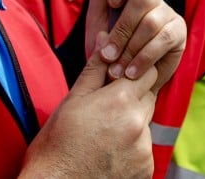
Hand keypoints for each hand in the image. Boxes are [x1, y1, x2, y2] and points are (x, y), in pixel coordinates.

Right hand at [19, 31, 157, 177]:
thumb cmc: (56, 144)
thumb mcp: (72, 100)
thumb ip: (95, 68)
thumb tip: (106, 38)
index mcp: (121, 100)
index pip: (146, 72)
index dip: (132, 73)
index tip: (117, 80)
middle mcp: (138, 123)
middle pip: (148, 96)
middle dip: (132, 97)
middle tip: (106, 108)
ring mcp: (143, 149)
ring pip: (146, 123)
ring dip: (132, 123)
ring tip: (103, 134)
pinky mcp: (145, 169)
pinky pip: (144, 148)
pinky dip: (132, 147)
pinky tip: (109, 151)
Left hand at [84, 0, 185, 92]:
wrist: (118, 82)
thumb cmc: (107, 48)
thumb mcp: (97, 19)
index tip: (112, 2)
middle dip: (122, 28)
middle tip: (107, 52)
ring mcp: (168, 14)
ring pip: (151, 22)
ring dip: (129, 48)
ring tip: (115, 69)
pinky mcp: (179, 33)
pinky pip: (163, 40)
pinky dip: (143, 58)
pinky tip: (131, 71)